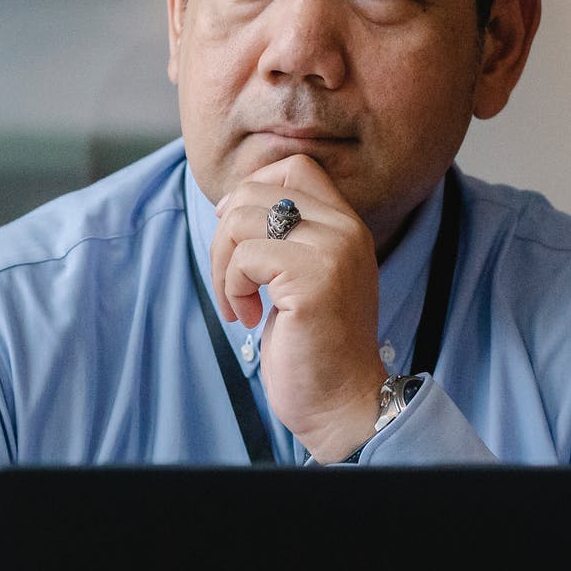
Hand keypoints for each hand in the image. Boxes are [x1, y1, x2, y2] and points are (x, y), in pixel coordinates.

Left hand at [209, 154, 391, 462]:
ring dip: (223, 269)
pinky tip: (250, 319)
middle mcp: (345, 230)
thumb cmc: (311, 345)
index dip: (251, 193)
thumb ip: (283, 235)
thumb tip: (228, 203)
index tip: (238, 241)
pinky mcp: (313, 280)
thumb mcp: (301, 276)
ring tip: (240, 305)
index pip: (293, 168)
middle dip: (225, 238)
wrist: (341, 401)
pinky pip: (245, 259)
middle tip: (232, 283)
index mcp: (346, 225)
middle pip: (256, 192)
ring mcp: (332, 252)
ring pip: (240, 221)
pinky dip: (232, 290)